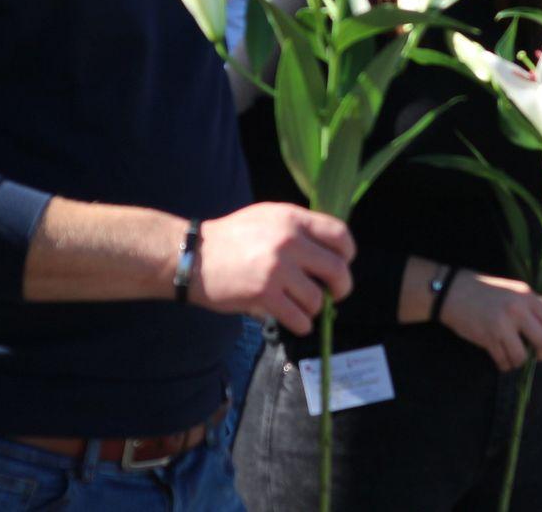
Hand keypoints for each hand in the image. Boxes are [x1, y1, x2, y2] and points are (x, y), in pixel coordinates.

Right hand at [194, 203, 355, 335]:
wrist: (194, 256)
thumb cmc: (231, 237)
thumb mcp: (267, 217)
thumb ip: (298, 229)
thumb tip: (330, 252)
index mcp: (292, 219)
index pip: (340, 235)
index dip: (348, 254)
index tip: (341, 264)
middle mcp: (289, 241)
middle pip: (338, 270)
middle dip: (341, 288)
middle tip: (334, 294)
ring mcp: (278, 269)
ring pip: (318, 299)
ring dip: (313, 308)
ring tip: (299, 305)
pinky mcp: (265, 295)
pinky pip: (300, 318)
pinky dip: (300, 324)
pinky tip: (292, 319)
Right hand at [437, 273, 541, 371]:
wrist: (453, 291)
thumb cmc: (484, 290)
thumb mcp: (512, 290)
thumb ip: (529, 305)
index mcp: (526, 296)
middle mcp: (517, 310)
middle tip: (536, 354)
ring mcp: (502, 325)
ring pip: (522, 356)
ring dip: (519, 362)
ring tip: (513, 357)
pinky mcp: (487, 338)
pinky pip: (503, 361)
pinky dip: (504, 364)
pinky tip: (501, 358)